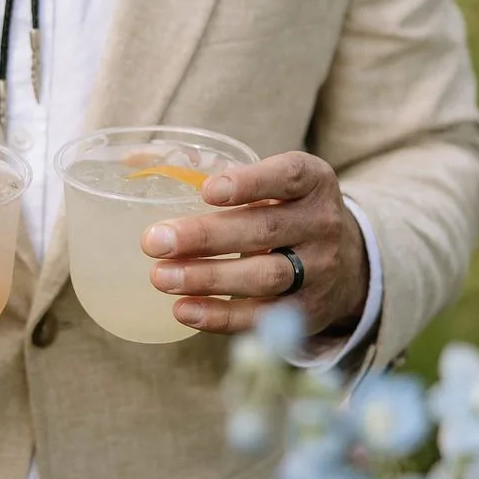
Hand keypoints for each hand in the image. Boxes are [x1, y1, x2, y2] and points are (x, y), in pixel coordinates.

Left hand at [141, 152, 369, 336]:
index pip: (288, 176)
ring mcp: (319, 272)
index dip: (249, 182)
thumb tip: (134, 160)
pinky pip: (261, 317)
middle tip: (155, 241)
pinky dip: (220, 317)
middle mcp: (322, 224)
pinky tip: (183, 310)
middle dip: (205, 236)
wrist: (344, 264)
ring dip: (207, 278)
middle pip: (265, 231)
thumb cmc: (283, 212)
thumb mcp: (271, 184)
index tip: (206, 190)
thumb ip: (214, 170)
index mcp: (314, 182)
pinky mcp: (307, 312)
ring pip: (264, 277)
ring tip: (160, 277)